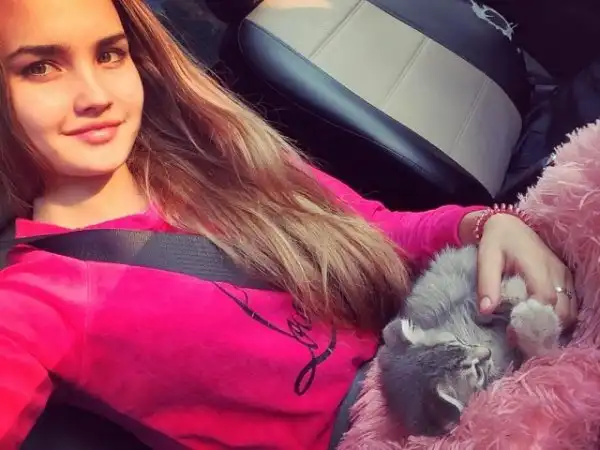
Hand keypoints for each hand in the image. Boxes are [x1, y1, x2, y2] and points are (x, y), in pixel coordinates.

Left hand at [475, 213, 577, 327]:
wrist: (509, 225)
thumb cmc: (496, 242)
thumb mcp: (486, 259)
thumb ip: (486, 284)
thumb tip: (486, 311)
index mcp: (537, 265)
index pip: (545, 299)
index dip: (533, 320)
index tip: (514, 333)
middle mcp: (556, 271)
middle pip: (563, 310)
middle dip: (546, 328)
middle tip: (523, 340)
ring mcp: (564, 275)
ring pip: (571, 310)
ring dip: (555, 325)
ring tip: (531, 334)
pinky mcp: (566, 278)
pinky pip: (572, 303)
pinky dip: (560, 318)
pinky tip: (542, 324)